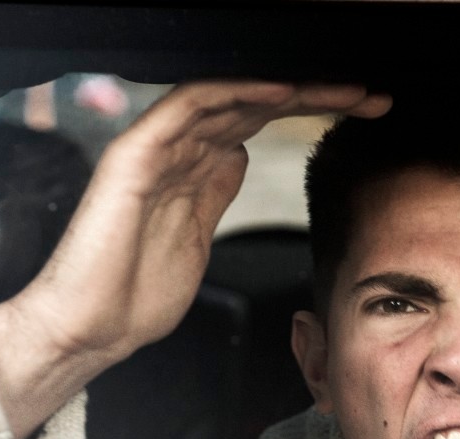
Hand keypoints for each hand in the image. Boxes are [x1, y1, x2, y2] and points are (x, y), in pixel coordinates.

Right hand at [0, 80, 389, 438]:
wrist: (88, 330)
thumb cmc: (133, 297)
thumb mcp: (196, 240)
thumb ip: (213, 194)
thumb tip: (236, 156)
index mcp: (193, 169)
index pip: (260, 122)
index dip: (312, 113)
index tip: (365, 115)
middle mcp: (176, 151)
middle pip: (253, 103)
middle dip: (316, 95)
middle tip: (371, 94)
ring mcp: (156, 150)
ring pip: (229, 95)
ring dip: (289, 88)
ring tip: (342, 88)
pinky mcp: (135, 156)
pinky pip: (189, 108)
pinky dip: (236, 93)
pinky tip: (280, 90)